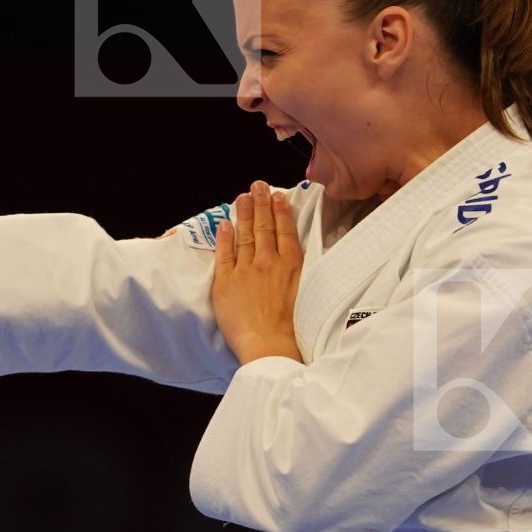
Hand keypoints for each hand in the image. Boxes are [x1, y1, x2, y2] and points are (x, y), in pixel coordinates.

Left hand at [212, 180, 303, 363]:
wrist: (270, 346)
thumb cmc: (293, 329)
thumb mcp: (308, 293)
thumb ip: (303, 271)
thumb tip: (302, 256)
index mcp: (291, 264)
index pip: (285, 230)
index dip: (280, 210)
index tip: (278, 196)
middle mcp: (268, 262)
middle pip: (263, 226)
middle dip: (261, 203)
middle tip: (258, 185)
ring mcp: (245, 270)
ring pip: (244, 234)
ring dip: (243, 213)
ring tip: (242, 197)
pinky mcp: (226, 283)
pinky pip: (223, 254)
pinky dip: (224, 237)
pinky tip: (224, 224)